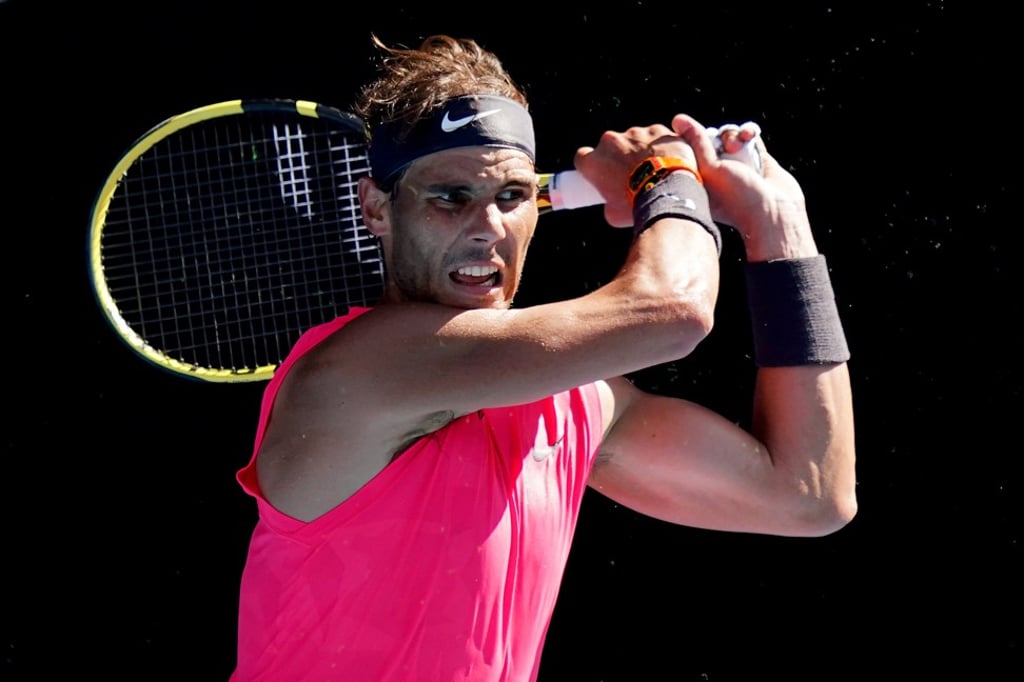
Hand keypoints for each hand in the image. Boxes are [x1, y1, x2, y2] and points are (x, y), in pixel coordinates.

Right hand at [573, 124, 697, 227]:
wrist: (668, 193)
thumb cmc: (638, 205)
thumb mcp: (614, 215)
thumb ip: (608, 203)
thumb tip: (613, 203)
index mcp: (594, 162)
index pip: (582, 157)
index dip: (591, 165)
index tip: (599, 173)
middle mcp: (610, 141)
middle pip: (610, 146)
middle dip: (618, 158)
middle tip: (631, 176)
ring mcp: (634, 133)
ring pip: (634, 140)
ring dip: (640, 151)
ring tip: (654, 171)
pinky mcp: (657, 129)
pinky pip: (656, 136)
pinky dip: (660, 146)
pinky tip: (668, 161)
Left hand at [674, 114, 816, 258]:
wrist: (774, 212)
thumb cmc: (737, 198)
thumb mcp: (710, 169)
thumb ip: (695, 143)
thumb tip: (677, 119)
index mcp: (700, 180)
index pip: (690, 150)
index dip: (694, 140)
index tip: (702, 142)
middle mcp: (718, 173)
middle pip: (710, 140)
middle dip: (718, 138)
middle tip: (727, 150)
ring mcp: (738, 166)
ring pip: (730, 136)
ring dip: (734, 135)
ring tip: (739, 146)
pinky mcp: (757, 159)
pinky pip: (749, 136)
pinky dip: (748, 132)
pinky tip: (750, 135)